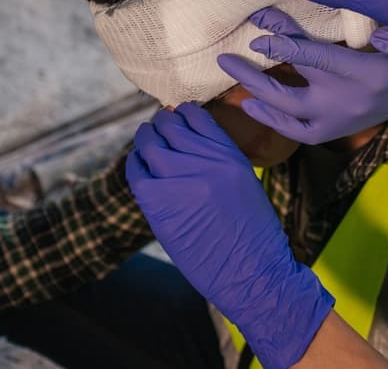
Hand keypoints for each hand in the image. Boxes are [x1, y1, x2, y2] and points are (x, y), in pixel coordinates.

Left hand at [127, 104, 333, 368]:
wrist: (253, 272)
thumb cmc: (253, 234)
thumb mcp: (245, 182)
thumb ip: (218, 159)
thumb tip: (186, 144)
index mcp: (229, 154)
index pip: (196, 116)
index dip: (180, 114)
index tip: (176, 119)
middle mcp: (205, 160)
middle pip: (169, 125)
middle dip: (160, 125)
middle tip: (156, 130)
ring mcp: (180, 178)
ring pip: (149, 142)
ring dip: (145, 140)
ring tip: (145, 143)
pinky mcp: (158, 201)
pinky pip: (136, 170)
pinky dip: (135, 164)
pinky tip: (139, 167)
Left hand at [217, 8, 387, 144]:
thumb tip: (377, 30)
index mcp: (365, 75)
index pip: (316, 58)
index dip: (284, 45)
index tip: (257, 31)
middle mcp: (348, 102)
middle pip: (292, 93)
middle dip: (256, 76)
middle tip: (226, 58)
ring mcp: (339, 121)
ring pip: (289, 114)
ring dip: (258, 96)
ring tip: (232, 77)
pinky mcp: (336, 131)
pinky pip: (298, 132)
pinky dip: (274, 121)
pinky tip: (251, 105)